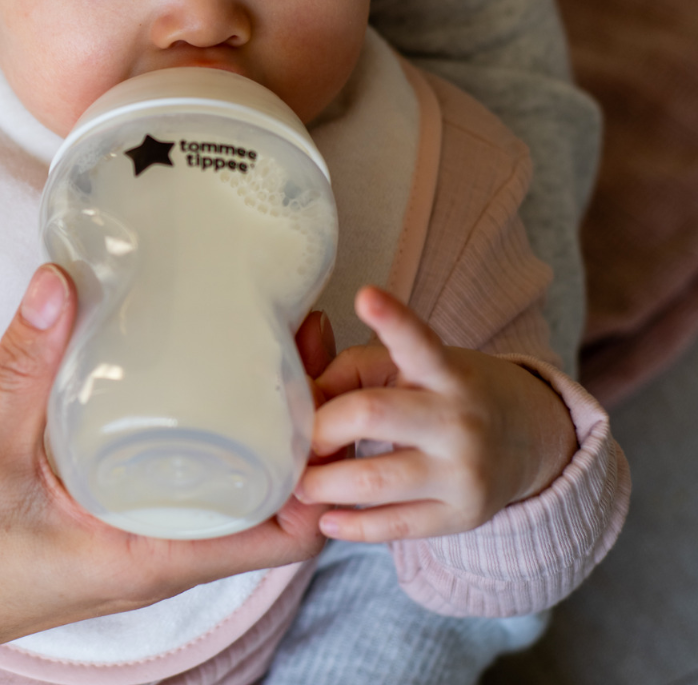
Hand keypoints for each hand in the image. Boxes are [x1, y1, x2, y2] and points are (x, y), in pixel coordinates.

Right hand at [0, 265, 329, 674]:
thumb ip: (21, 368)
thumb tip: (61, 279)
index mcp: (151, 558)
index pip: (284, 533)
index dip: (325, 469)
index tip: (331, 390)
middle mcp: (157, 553)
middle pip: (269, 499)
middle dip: (302, 428)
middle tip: (305, 338)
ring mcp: (132, 537)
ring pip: (227, 486)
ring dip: (260, 425)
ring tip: (267, 342)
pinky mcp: (107, 518)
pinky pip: (181, 478)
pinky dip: (207, 429)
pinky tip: (191, 373)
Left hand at [295, 287, 576, 542]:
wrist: (524, 441)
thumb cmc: (443, 392)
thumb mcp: (408, 367)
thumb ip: (350, 372)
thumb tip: (298, 401)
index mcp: (446, 371)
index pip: (419, 343)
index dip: (393, 320)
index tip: (365, 294)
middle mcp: (459, 419)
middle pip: (372, 414)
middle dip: (322, 429)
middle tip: (296, 440)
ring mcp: (462, 472)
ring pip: (375, 480)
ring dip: (323, 483)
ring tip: (299, 484)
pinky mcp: (460, 515)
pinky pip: (395, 526)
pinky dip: (351, 524)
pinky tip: (325, 518)